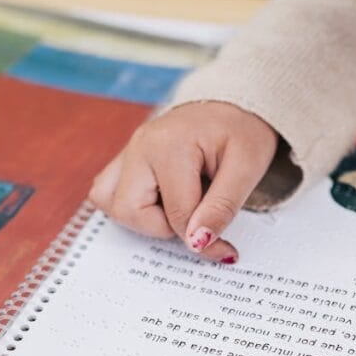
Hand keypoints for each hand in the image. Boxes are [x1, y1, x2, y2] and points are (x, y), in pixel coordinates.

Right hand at [88, 101, 277, 263]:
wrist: (233, 105)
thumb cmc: (242, 132)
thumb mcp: (247, 167)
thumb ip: (223, 207)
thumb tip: (198, 242)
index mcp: (170, 145)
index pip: (176, 215)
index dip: (202, 240)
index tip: (224, 250)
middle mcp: (140, 146)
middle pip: (129, 211)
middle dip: (165, 227)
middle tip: (197, 215)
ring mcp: (128, 150)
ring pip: (109, 202)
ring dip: (142, 217)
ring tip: (176, 206)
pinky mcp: (125, 158)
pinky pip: (107, 191)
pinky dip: (130, 205)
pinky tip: (160, 201)